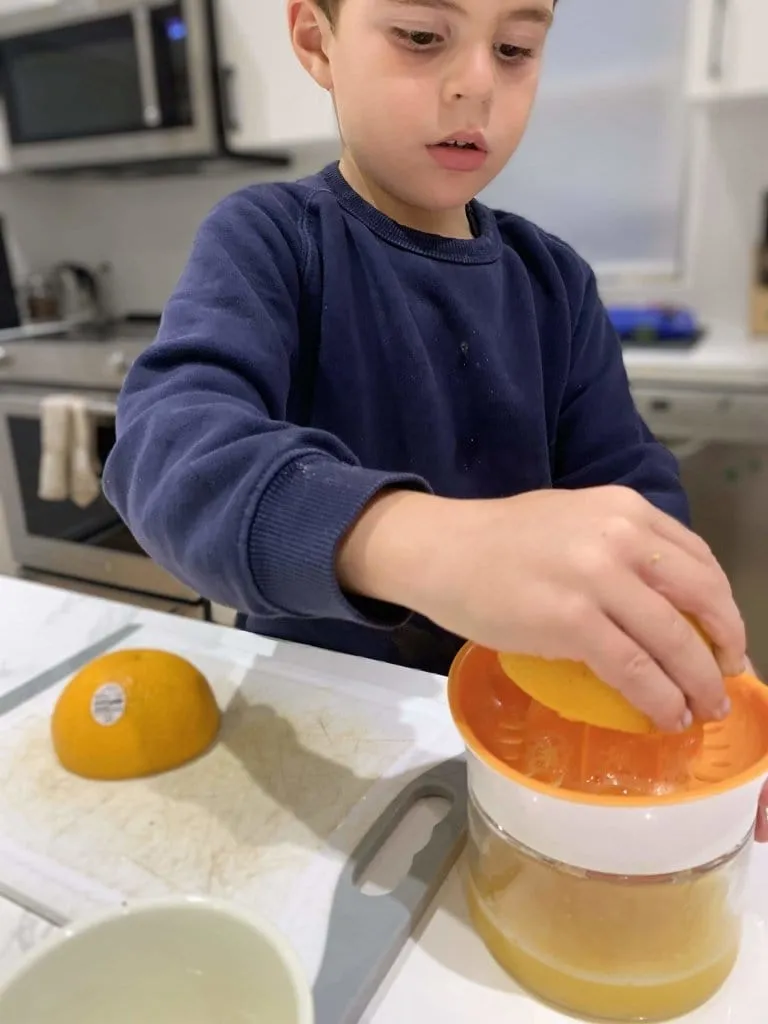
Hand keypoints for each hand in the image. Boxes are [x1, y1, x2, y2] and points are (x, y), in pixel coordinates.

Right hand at [338, 486, 745, 731]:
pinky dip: (659, 698)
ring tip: (703, 709)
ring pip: (674, 640)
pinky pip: (634, 668)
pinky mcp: (569, 619)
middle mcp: (620, 535)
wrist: (438, 549)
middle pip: (702, 598)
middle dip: (725, 647)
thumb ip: (619, 547)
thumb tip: (659, 602)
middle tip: (726, 679)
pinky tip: (665, 715)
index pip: (700, 559)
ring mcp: (596, 576)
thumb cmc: (496, 541)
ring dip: (699, 684)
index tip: (725, 639)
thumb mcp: (572, 521)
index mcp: (625, 508)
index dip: (724, 607)